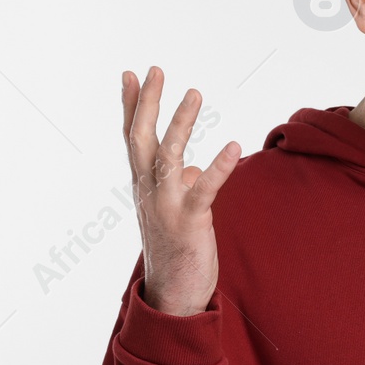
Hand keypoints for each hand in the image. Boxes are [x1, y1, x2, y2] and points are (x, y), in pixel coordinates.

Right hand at [123, 66, 240, 315]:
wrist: (172, 295)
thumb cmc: (175, 249)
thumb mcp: (174, 210)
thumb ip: (180, 184)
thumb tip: (192, 167)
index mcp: (144, 185)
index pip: (133, 138)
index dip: (132, 106)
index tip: (130, 74)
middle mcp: (148, 191)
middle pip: (142, 139)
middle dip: (147, 103)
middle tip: (155, 70)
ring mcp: (166, 206)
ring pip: (169, 156)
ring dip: (181, 123)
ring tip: (195, 93)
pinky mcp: (189, 221)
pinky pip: (204, 189)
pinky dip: (218, 167)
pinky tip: (234, 147)